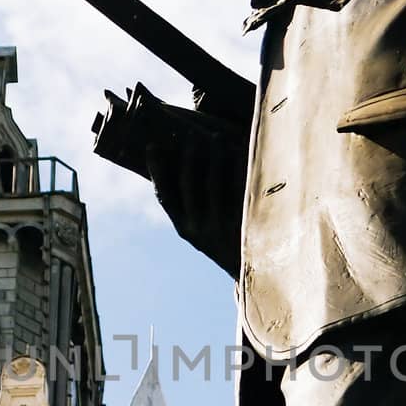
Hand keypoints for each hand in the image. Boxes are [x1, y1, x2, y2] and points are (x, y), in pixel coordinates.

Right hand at [146, 124, 246, 278]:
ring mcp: (220, 227)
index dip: (156, 170)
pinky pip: (238, 190)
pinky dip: (237, 169)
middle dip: (189, 156)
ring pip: (214, 183)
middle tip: (191, 133)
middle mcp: (198, 229)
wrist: (254, 272)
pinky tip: (239, 153)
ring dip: (214, 156)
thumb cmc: (226, 244)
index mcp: (184, 229)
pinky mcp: (242, 223)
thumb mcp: (203, 231)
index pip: (164, 196)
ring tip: (216, 136)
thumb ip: (194, 207)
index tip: (151, 146)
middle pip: (188, 184)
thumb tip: (188, 164)